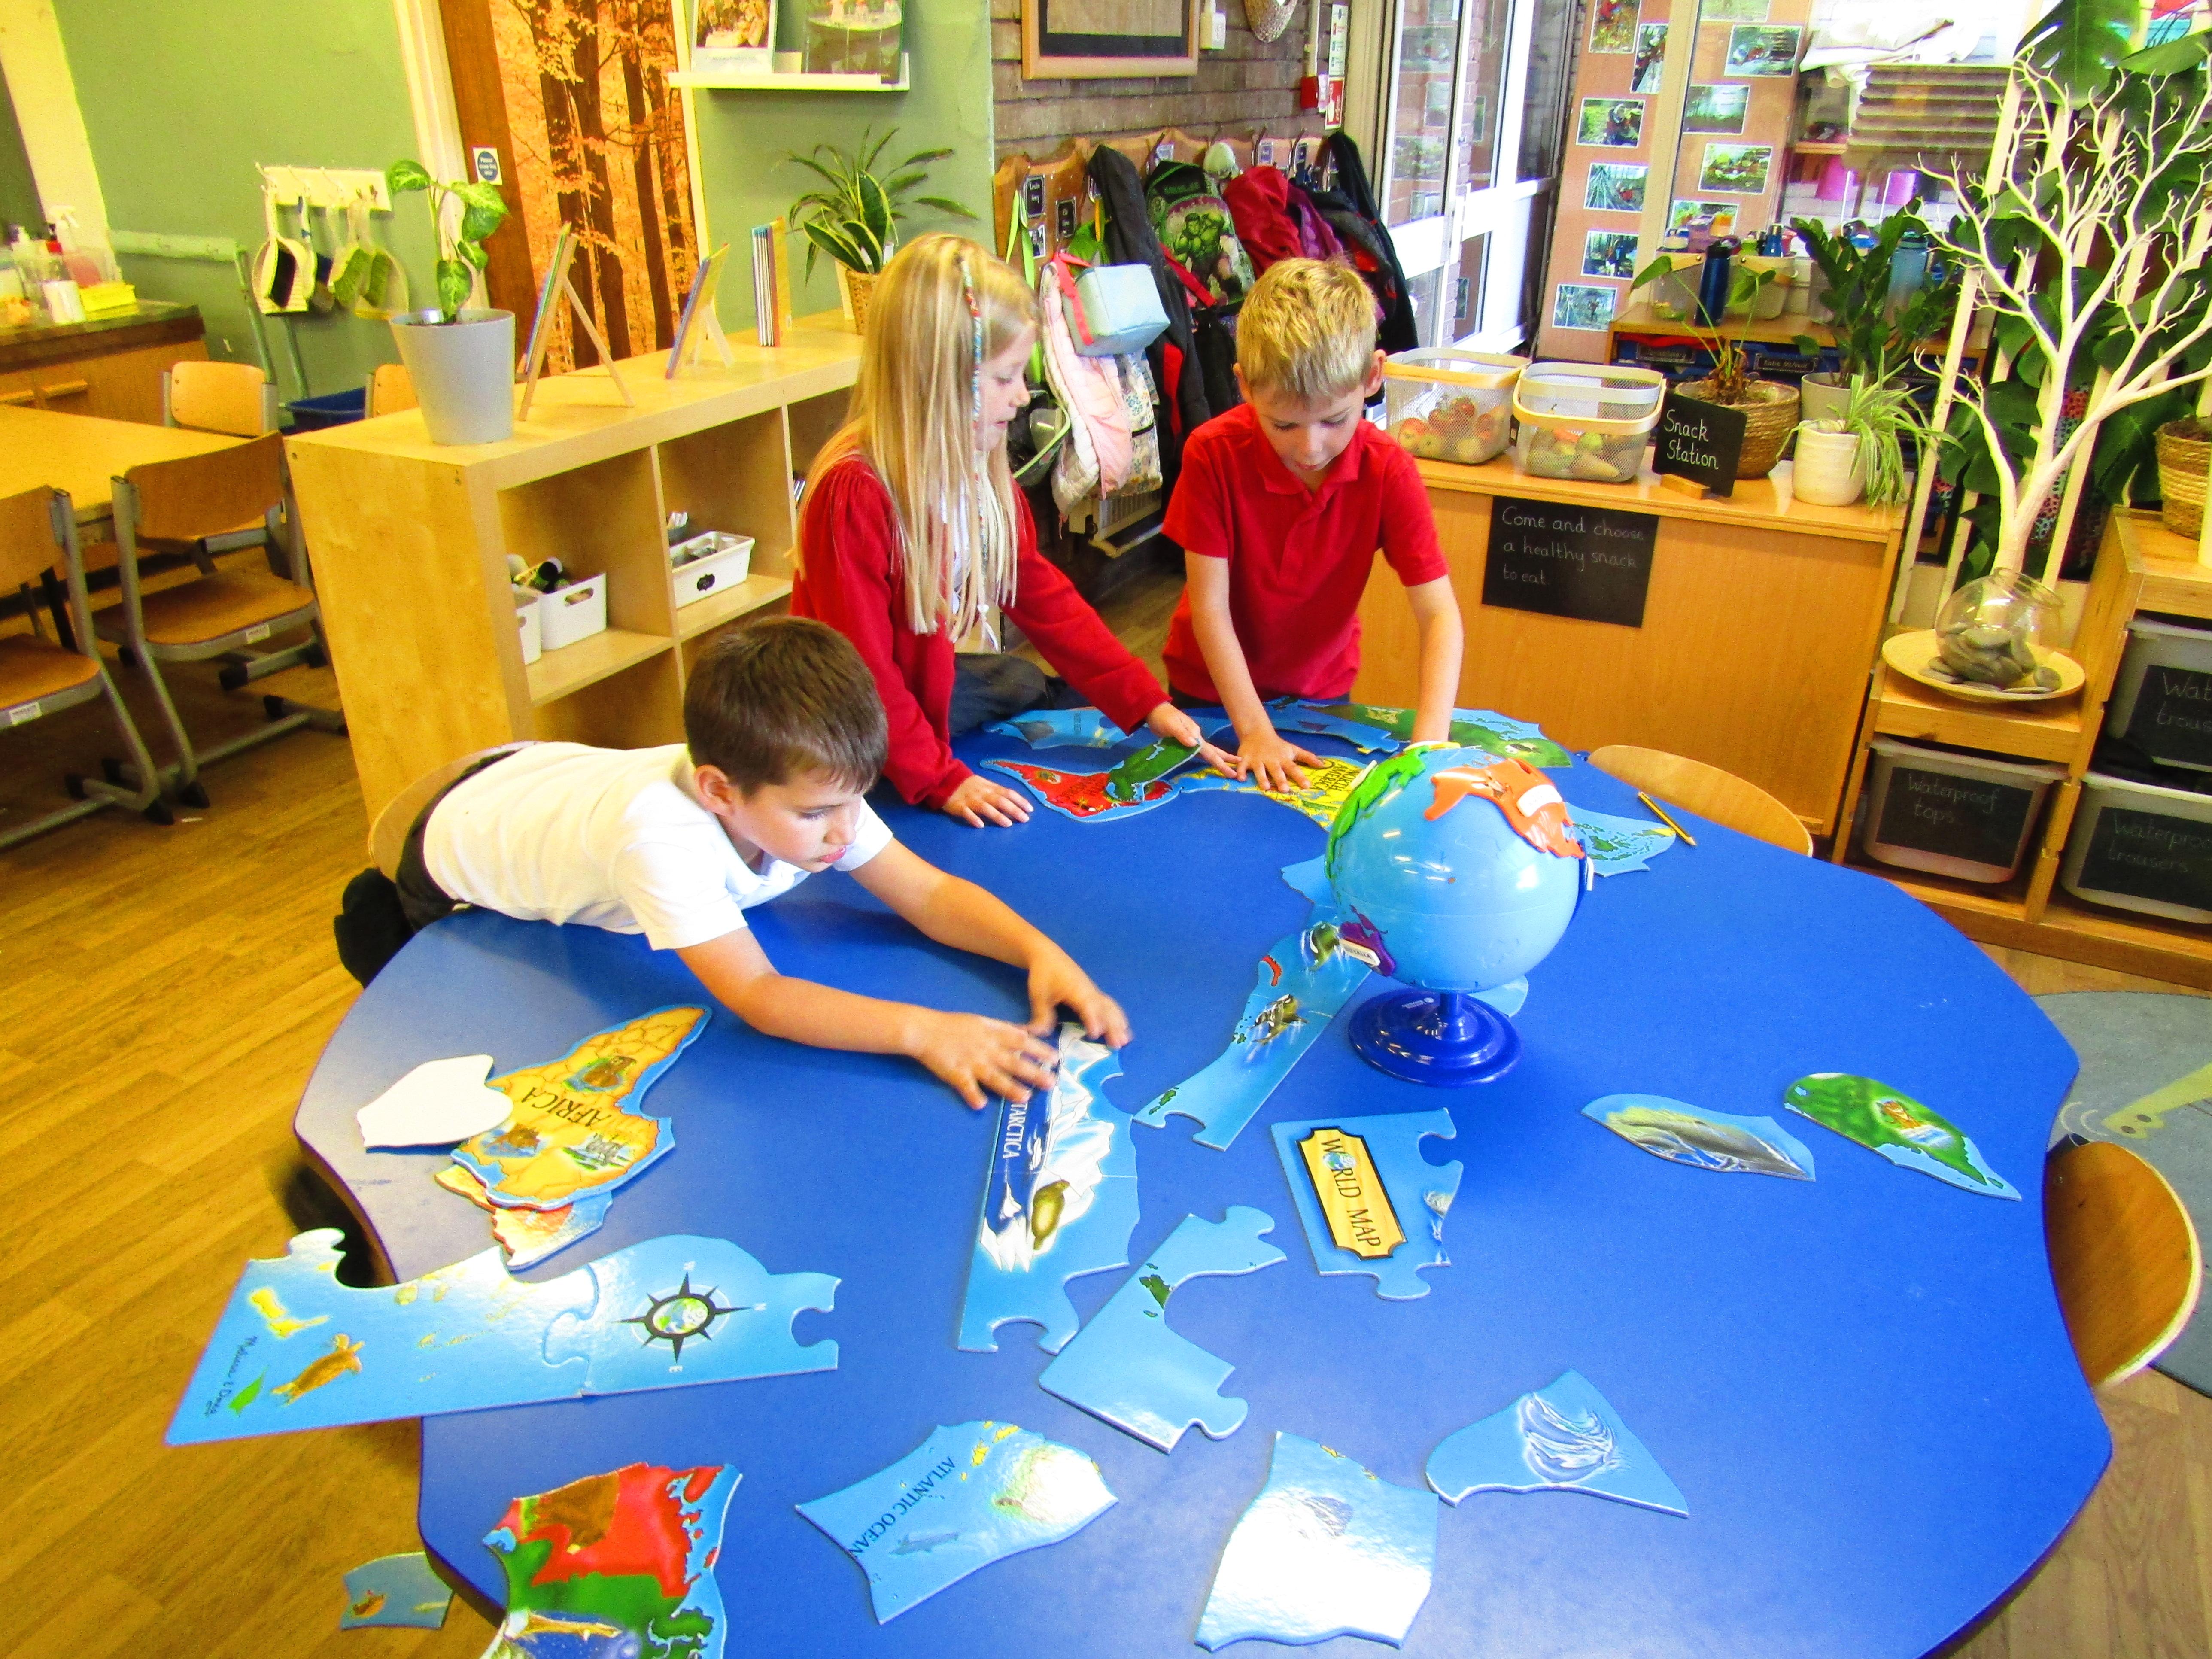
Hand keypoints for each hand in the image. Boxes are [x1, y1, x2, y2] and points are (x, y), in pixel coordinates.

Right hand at [909, 1010, 1059, 1108]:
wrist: (924, 1029)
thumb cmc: (954, 1025)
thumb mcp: (982, 1021)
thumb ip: (1003, 1029)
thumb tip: (1024, 1033)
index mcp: (992, 1033)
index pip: (1021, 1042)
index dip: (1039, 1050)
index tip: (1055, 1058)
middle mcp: (985, 1048)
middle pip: (1013, 1062)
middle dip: (1034, 1073)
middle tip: (1051, 1082)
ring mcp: (971, 1061)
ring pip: (994, 1076)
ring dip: (1010, 1088)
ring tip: (1026, 1098)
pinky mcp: (955, 1072)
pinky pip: (966, 1086)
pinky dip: (973, 1095)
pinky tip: (981, 1105)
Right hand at [942, 773, 1032, 827]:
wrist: (946, 779)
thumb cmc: (970, 785)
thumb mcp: (985, 785)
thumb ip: (998, 792)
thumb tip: (1015, 802)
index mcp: (990, 788)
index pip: (1008, 793)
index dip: (1020, 801)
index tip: (1030, 810)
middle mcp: (983, 793)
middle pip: (1000, 801)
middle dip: (1013, 810)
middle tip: (1025, 819)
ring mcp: (971, 800)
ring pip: (985, 807)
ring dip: (997, 815)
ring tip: (1008, 824)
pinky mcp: (959, 806)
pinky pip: (966, 813)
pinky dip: (973, 818)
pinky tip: (980, 825)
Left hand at [1026, 949, 1131, 1046]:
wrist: (1047, 955)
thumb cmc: (1044, 973)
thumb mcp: (1038, 994)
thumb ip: (1041, 1014)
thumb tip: (1040, 1033)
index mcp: (1076, 989)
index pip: (1088, 1005)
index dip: (1093, 1019)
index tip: (1096, 1034)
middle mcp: (1089, 991)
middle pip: (1105, 1008)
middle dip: (1112, 1026)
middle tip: (1119, 1044)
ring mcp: (1093, 991)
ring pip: (1110, 1007)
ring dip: (1118, 1023)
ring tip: (1126, 1039)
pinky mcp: (1093, 993)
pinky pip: (1109, 1005)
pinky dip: (1117, 1016)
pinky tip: (1123, 1027)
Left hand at [1144, 702, 1241, 777]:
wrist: (1155, 711)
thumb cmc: (1162, 718)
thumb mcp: (1171, 725)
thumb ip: (1182, 734)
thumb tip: (1195, 744)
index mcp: (1195, 734)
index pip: (1209, 751)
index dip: (1220, 762)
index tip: (1231, 771)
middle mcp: (1196, 737)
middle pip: (1213, 751)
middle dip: (1225, 761)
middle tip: (1238, 770)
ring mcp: (1191, 740)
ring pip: (1208, 752)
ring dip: (1219, 759)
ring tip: (1231, 766)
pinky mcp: (1185, 743)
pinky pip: (1199, 753)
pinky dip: (1207, 758)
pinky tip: (1212, 762)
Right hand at [1238, 728, 1321, 792]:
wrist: (1257, 733)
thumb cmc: (1278, 745)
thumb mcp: (1293, 750)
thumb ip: (1308, 758)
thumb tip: (1323, 765)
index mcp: (1283, 759)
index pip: (1294, 768)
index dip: (1300, 777)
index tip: (1307, 786)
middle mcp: (1271, 760)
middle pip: (1277, 771)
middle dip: (1281, 779)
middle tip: (1285, 789)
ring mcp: (1257, 760)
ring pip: (1260, 770)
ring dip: (1262, 778)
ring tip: (1265, 788)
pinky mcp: (1245, 759)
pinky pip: (1242, 766)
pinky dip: (1240, 772)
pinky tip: (1240, 779)